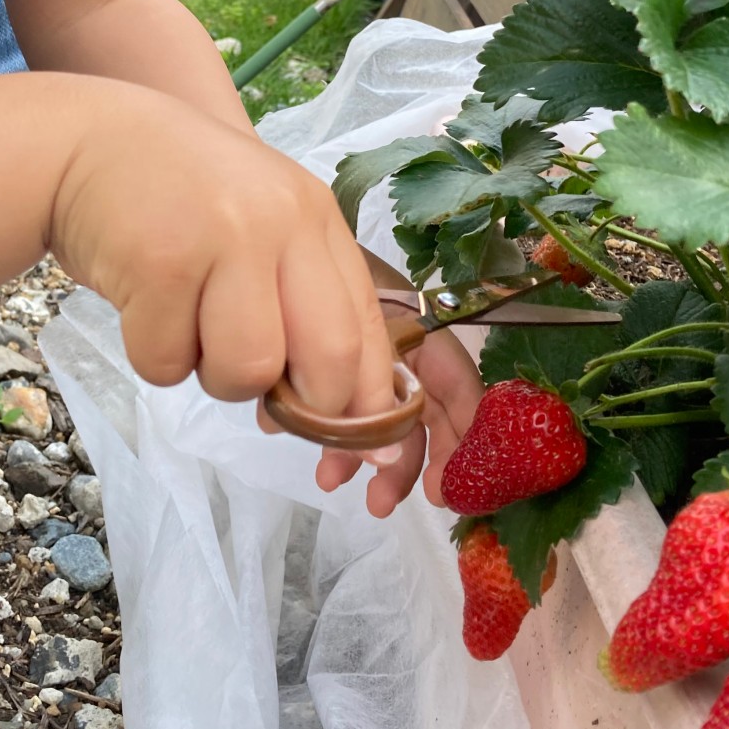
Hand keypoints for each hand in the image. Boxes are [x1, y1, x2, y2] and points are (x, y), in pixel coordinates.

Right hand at [50, 88, 399, 428]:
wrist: (85, 142)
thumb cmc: (177, 199)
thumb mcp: (258, 225)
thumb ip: (299, 306)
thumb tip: (324, 422)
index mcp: (315, 216)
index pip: (368, 327)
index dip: (370, 403)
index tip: (367, 452)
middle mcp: (281, 221)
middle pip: (329, 359)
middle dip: (302, 407)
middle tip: (259, 392)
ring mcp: (223, 238)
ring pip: (246, 372)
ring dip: (212, 376)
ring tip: (188, 324)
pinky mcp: (161, 264)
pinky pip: (167, 365)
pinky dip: (152, 355)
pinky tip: (144, 303)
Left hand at [311, 250, 483, 517]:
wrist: (268, 224)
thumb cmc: (309, 261)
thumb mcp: (341, 316)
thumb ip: (350, 375)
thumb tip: (338, 446)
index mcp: (416, 324)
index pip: (457, 387)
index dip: (460, 441)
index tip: (441, 490)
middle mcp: (399, 340)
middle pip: (422, 411)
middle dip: (405, 461)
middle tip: (380, 504)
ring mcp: (367, 350)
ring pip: (380, 413)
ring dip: (363, 452)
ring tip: (328, 482)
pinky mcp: (329, 356)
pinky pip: (341, 401)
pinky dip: (327, 428)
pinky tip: (294, 439)